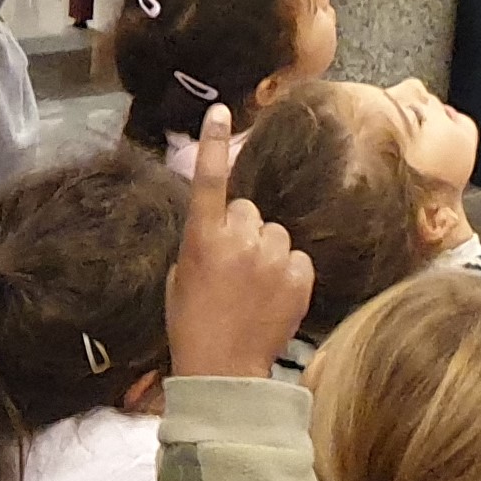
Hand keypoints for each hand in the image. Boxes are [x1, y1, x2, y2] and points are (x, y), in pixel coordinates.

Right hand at [166, 106, 313, 378]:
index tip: (218, 111)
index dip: (212, 143)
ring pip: (275, 234)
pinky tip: (272, 297)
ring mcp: (272, 258)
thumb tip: (219, 225)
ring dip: (266, 252)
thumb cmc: (192, 324)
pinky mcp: (299, 276)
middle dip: (242, 231)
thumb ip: (201, 241)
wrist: (224, 369)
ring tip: (253, 288)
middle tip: (232, 268)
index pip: (208, 179)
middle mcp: (239, 240)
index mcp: (202, 237)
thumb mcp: (180, 277)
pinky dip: (287, 274)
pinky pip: (296, 258)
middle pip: (248, 210)